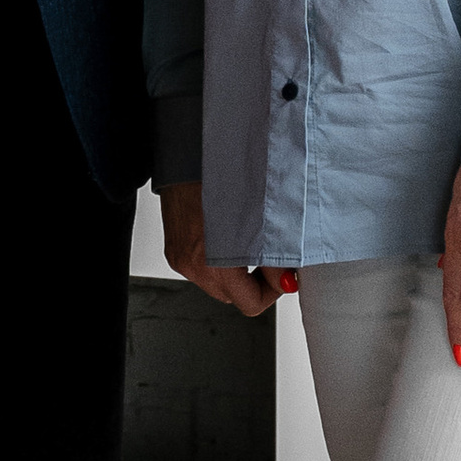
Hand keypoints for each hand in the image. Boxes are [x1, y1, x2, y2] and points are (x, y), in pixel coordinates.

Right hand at [159, 179, 276, 320]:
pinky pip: (202, 269)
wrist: (182, 156)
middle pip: (233, 297)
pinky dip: (218, 260)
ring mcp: (180, 259)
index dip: (272, 291)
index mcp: (212, 262)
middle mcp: (193, 265)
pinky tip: (226, 237)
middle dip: (254, 282)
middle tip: (269, 259)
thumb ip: (274, 254)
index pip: (250, 303)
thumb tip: (286, 278)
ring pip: (217, 283)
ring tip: (246, 243)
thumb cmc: (217, 175)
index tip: (282, 275)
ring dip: (235, 272)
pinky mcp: (174, 251)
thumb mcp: (257, 216)